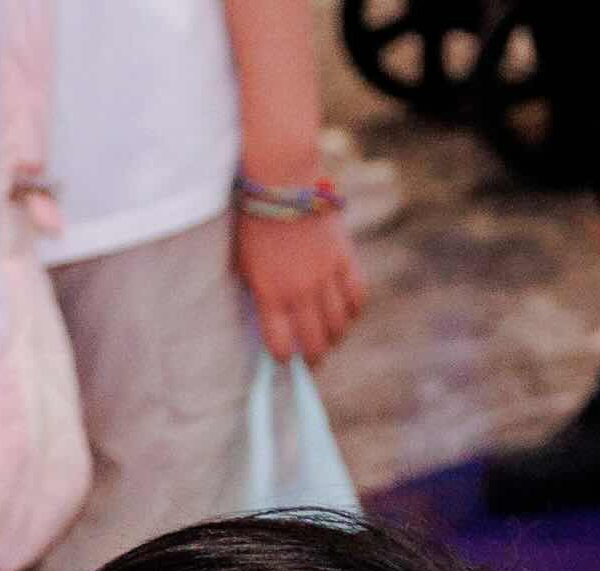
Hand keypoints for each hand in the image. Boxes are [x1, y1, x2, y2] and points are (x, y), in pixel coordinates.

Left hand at [237, 203, 364, 363]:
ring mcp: (325, 276)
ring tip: (332, 339)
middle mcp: (300, 291)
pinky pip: (358, 296)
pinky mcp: (344, 258)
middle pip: (314, 341)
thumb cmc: (255, 218)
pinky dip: (355, 310)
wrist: (283, 180)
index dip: (283, 358)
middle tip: (313, 361)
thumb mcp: (241, 258)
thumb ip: (253, 286)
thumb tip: (264, 308)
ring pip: (339, 324)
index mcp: (270, 294)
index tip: (285, 359)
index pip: (280, 344)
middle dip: (314, 358)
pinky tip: (349, 313)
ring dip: (336, 337)